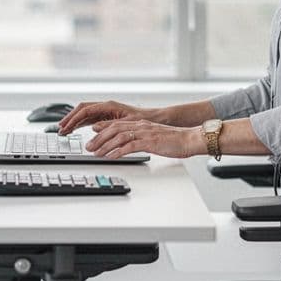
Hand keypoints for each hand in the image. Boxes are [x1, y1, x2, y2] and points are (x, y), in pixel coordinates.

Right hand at [57, 101, 156, 135]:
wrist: (155, 119)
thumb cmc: (144, 119)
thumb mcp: (127, 123)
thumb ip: (110, 125)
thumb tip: (95, 127)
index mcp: (109, 105)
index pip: (85, 110)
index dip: (73, 118)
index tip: (65, 126)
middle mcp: (106, 107)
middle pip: (82, 110)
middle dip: (70, 119)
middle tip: (60, 128)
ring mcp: (106, 112)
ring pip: (85, 115)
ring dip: (74, 122)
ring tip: (64, 131)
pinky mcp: (107, 118)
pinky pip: (90, 120)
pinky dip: (81, 124)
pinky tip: (75, 130)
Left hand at [86, 119, 202, 159]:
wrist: (190, 139)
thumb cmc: (176, 140)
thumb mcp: (155, 137)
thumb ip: (143, 139)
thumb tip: (132, 145)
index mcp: (141, 124)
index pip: (118, 123)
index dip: (103, 127)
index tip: (92, 132)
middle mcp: (141, 126)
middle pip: (114, 129)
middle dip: (99, 138)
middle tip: (89, 146)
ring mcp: (145, 134)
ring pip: (118, 137)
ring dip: (105, 145)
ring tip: (96, 153)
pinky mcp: (150, 142)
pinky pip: (129, 146)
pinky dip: (117, 151)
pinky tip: (111, 157)